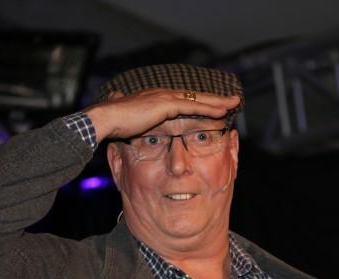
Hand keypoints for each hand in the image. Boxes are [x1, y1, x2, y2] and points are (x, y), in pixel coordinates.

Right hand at [83, 89, 240, 142]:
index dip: (201, 102)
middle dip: (216, 98)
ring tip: (234, 103)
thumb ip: (133, 118)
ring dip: (217, 102)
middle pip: (196, 96)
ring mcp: (165, 98)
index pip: (185, 100)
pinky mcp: (166, 105)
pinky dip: (208, 108)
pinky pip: (193, 106)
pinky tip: (221, 111)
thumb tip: (124, 111)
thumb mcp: (129, 121)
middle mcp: (164, 95)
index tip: (215, 104)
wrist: (104, 119)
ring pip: (198, 99)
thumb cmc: (114, 123)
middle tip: (233, 99)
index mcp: (157, 99)